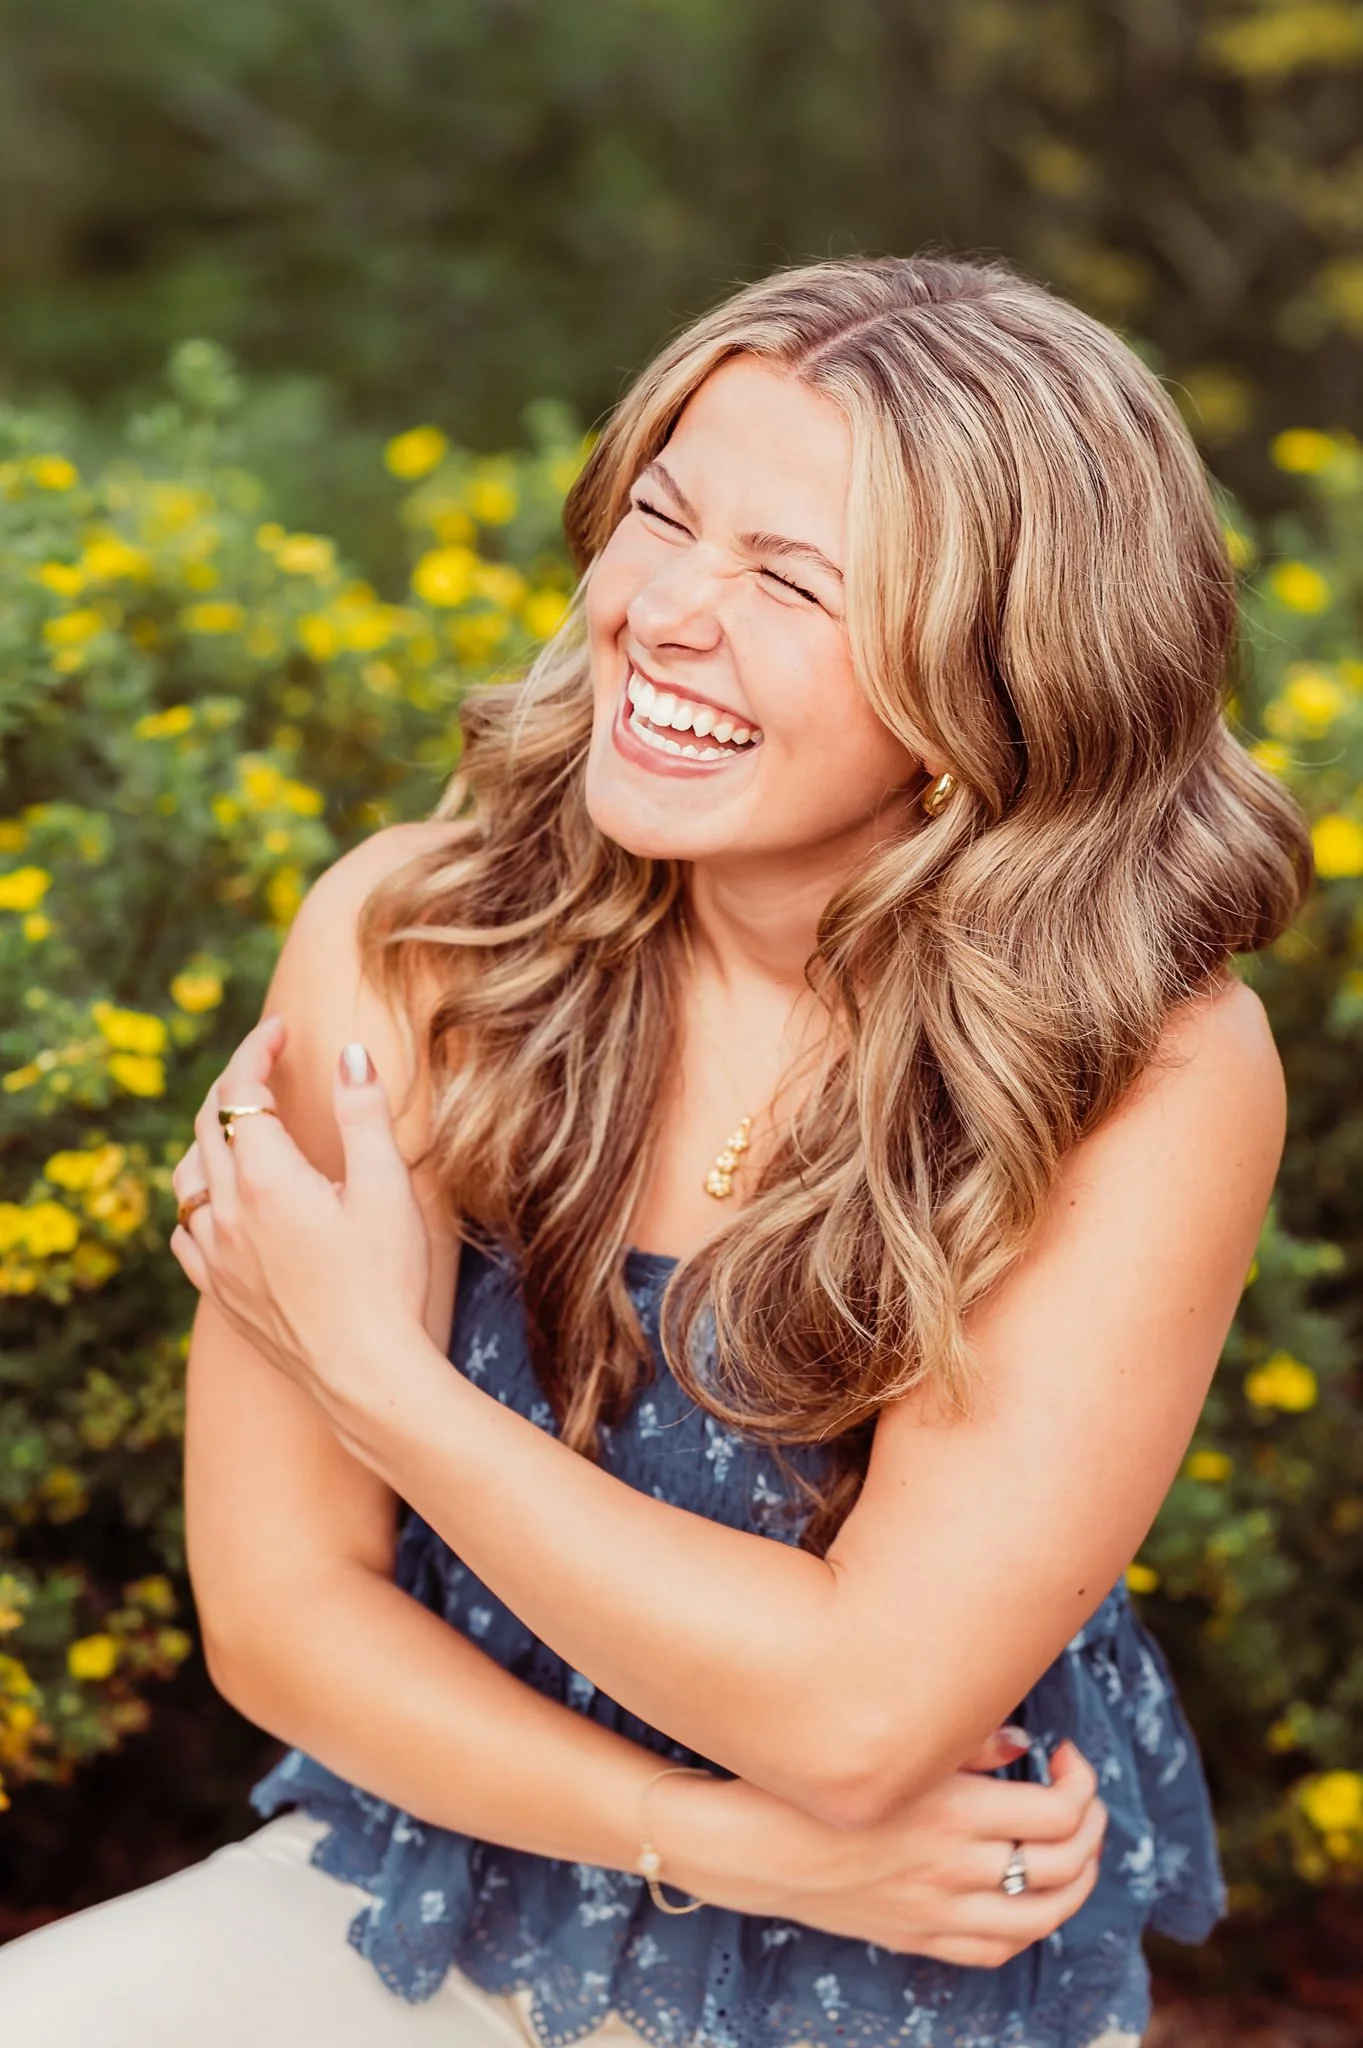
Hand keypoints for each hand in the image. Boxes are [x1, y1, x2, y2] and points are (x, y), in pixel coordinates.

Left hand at [169, 1016, 431, 1435]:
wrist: (365, 1375)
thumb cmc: (385, 1282)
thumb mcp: (387, 1188)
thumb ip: (364, 1114)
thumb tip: (349, 1054)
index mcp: (267, 1179)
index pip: (242, 1092)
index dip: (257, 1050)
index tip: (281, 1030)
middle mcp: (228, 1213)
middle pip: (209, 1126)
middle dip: (235, 1084)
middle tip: (268, 1065)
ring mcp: (217, 1256)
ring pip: (187, 1177)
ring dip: (210, 1138)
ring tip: (242, 1126)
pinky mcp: (220, 1292)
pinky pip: (186, 1231)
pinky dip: (198, 1198)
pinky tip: (219, 1202)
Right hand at [667, 1734, 1106, 1967]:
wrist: (755, 1848)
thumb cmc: (817, 1783)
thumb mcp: (893, 1751)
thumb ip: (965, 1743)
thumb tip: (1023, 1742)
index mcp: (953, 1811)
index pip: (1060, 1810)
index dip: (1081, 1781)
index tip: (1063, 1754)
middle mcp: (956, 1867)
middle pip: (1066, 1864)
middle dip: (1091, 1827)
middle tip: (1080, 1796)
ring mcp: (940, 1911)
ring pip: (1044, 1916)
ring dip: (1077, 1882)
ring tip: (1074, 1849)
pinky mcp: (920, 1938)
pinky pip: (997, 1949)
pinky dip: (1029, 1925)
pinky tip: (1027, 1896)